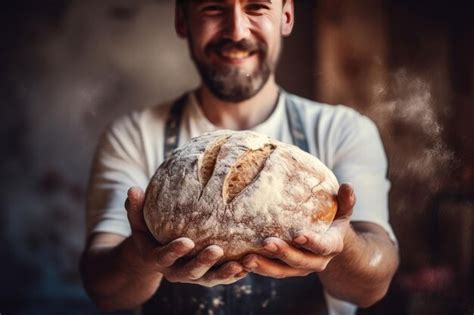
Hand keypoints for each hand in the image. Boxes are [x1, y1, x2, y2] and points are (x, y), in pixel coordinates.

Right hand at [125, 186, 247, 286]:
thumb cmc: (148, 233)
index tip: (187, 242)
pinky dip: (234, 274)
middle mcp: (175, 271)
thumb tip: (132, 189)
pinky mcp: (206, 276)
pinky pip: (221, 277)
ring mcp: (192, 277)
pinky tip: (249, 266)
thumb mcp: (138, 221)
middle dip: (203, 263)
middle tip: (216, 250)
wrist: (154, 255)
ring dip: (224, 273)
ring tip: (240, 264)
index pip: (164, 256)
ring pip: (209, 279)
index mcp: (157, 259)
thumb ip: (135, 208)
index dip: (174, 251)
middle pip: (190, 272)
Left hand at [242, 183, 354, 277]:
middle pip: (299, 261)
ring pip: (281, 271)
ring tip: (246, 260)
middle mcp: (316, 261)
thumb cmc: (333, 220)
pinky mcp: (284, 270)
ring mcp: (298, 268)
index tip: (298, 235)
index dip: (312, 242)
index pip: (323, 246)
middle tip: (266, 243)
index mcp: (331, 246)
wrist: (328, 243)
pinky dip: (254, 270)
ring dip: (263, 266)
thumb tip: (348, 185)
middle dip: (283, 254)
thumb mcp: (343, 210)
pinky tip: (238, 264)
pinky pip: (269, 272)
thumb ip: (346, 200)